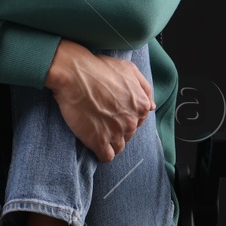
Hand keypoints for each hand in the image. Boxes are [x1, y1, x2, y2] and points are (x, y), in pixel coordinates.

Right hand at [44, 39, 155, 161]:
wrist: (74, 74)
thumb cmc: (99, 68)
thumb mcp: (129, 69)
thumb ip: (144, 88)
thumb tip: (151, 106)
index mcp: (141, 106)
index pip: (139, 121)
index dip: (126, 116)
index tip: (114, 112)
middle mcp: (131, 121)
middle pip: (129, 134)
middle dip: (118, 128)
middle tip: (103, 119)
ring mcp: (116, 133)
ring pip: (119, 147)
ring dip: (110, 141)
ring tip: (98, 131)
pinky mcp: (99, 141)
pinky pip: (106, 157)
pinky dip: (102, 153)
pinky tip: (95, 144)